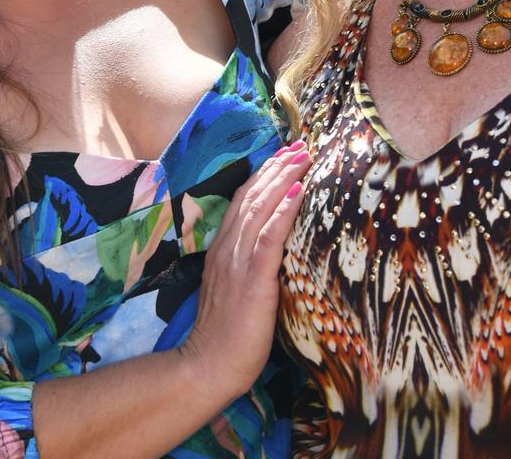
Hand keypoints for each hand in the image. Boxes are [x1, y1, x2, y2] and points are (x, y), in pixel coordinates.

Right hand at [179, 140, 310, 401]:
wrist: (207, 366)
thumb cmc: (227, 337)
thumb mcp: (236, 291)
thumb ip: (248, 266)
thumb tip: (273, 251)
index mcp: (222, 249)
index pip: (243, 201)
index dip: (265, 175)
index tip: (285, 154)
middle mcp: (227, 248)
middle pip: (253, 195)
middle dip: (277, 167)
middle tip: (300, 144)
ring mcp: (237, 261)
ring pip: (260, 208)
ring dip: (284, 178)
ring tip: (303, 156)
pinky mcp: (251, 279)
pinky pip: (268, 237)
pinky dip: (283, 210)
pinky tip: (297, 191)